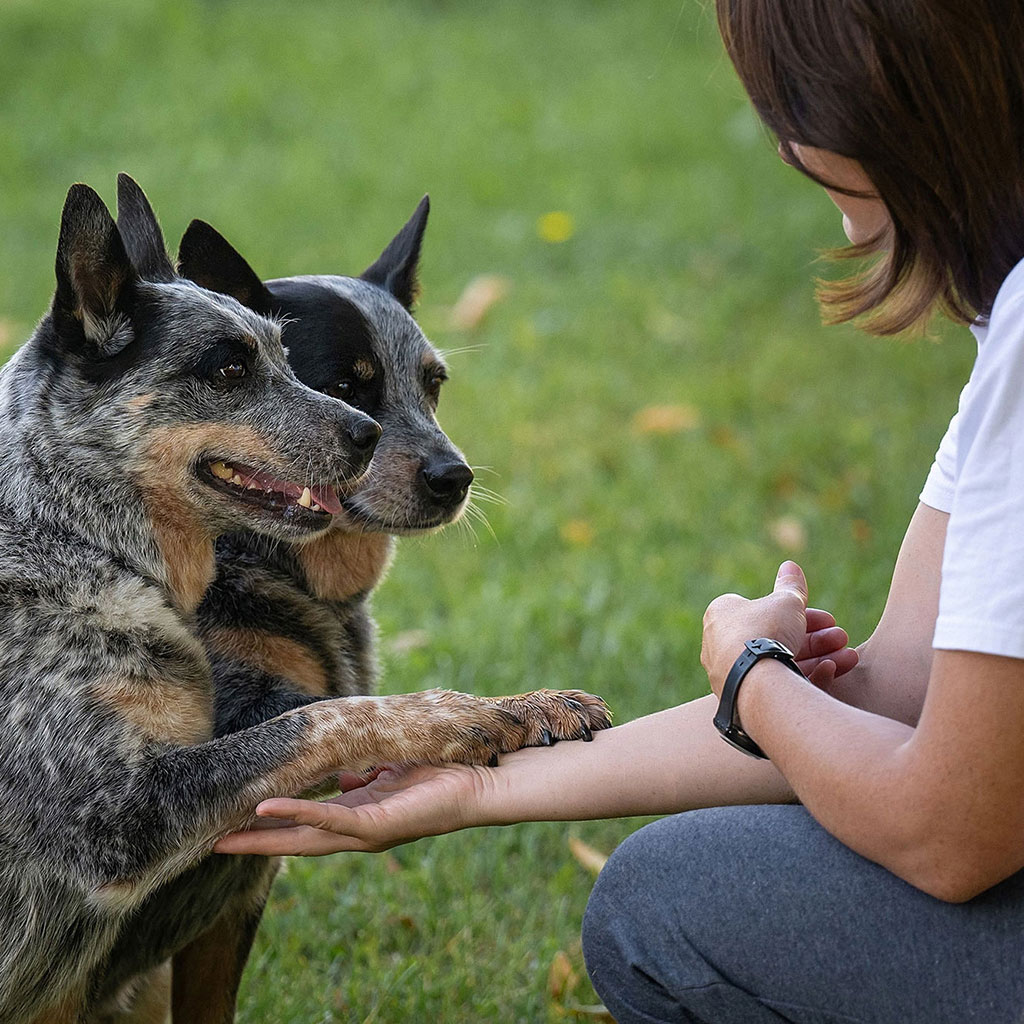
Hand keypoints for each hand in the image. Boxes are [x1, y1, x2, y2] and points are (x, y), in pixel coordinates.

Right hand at [214, 762, 498, 855]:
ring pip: (305, 837)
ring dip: (266, 838)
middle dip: (255, 844)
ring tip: (226, 837)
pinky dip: (299, 814)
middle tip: (212, 843)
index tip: (236, 823)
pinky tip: (268, 813)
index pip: (307, 824)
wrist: (478, 783)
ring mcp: (366, 830)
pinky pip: (332, 819)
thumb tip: (340, 774)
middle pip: (296, 840)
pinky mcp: (377, 824)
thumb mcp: (390, 772)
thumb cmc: (440, 774)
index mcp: (359, 815)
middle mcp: (357, 829)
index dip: (272, 827)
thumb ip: (363, 775)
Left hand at [702, 561, 855, 693]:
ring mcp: (731, 675)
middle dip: (817, 638)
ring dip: (820, 658)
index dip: (801, 614)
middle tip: (843, 638)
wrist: (754, 682)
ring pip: (781, 664)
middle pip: (778, 639)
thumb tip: (790, 566)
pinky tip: (830, 670)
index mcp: (723, 615)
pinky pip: (776, 687)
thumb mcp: (785, 602)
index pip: (766, 611)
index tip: (827, 618)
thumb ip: (791, 586)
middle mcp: (721, 645)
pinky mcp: (742, 700)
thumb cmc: (764, 633)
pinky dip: (805, 677)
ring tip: (849, 657)